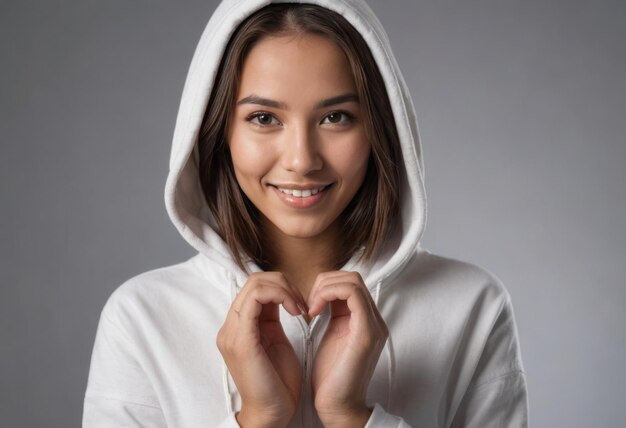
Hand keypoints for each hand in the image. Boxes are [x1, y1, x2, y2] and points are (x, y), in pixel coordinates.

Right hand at [216, 272, 306, 427]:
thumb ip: (272, 318)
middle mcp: (230, 326)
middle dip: (283, 283)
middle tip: (302, 301)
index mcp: (238, 326)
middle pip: (253, 280)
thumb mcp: (275, 341)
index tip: (300, 302)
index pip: (254, 286)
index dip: (280, 285)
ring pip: (254, 284)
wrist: (272, 413)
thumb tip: (280, 296)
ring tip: (300, 306)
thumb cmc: (278, 382)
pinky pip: (255, 299)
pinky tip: (296, 311)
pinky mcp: (241, 339)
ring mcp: (232, 331)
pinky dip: (280, 296)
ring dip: (284, 289)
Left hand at [308, 271, 387, 427]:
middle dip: (324, 282)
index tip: (309, 303)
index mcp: (365, 319)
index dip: (326, 284)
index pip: (350, 283)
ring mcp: (373, 325)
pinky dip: (328, 294)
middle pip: (352, 277)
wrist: (338, 406)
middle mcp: (374, 319)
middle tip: (309, 303)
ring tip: (311, 307)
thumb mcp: (331, 335)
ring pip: (352, 281)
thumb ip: (334, 313)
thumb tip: (324, 294)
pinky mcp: (366, 332)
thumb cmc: (331, 377)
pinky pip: (352, 294)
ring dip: (325, 287)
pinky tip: (314, 311)